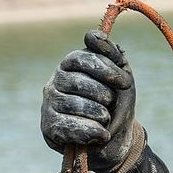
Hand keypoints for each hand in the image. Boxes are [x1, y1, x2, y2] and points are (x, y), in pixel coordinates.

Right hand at [40, 29, 142, 172]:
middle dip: (105, 95)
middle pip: (79, 83)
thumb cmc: (115, 102)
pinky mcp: (49, 126)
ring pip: (76, 105)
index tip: (124, 82)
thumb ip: (112, 54)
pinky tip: (102, 134)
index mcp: (72, 63)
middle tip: (111, 103)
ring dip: (100, 115)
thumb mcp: (121, 77)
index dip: (106, 70)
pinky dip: (93, 131)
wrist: (112, 137)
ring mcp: (49, 103)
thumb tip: (92, 35)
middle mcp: (56, 80)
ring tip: (105, 118)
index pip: (83, 58)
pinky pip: (70, 127)